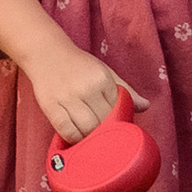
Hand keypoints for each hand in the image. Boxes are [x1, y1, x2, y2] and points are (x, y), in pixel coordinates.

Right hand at [0, 0, 149, 145]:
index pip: (117, 110)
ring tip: (91, 139)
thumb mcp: (104, 71)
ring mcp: (67, 98)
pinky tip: (76, 137)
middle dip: (105, 133)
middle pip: (103, 123)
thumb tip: (145, 106)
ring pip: (87, 129)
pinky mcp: (51, 106)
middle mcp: (86, 88)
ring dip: (91, 139)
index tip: (117, 129)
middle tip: (104, 137)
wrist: (45, 52)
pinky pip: (66, 130)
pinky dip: (74, 138)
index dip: (118, 123)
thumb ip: (124, 90)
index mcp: (102, 79)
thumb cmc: (78, 64)